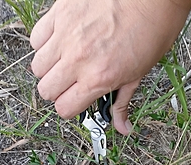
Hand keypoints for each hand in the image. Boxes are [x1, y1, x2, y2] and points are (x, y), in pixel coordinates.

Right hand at [30, 0, 190, 134]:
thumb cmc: (153, 27)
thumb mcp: (140, 72)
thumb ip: (122, 101)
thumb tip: (122, 126)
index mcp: (99, 78)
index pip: (64, 108)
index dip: (70, 107)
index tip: (76, 101)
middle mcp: (78, 58)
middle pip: (46, 90)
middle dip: (58, 90)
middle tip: (71, 82)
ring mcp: (66, 34)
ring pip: (37, 66)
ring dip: (50, 67)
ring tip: (66, 60)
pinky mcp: (61, 12)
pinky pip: (37, 37)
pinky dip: (45, 42)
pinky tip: (61, 40)